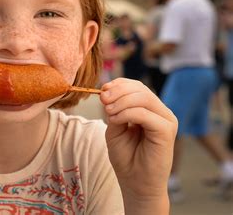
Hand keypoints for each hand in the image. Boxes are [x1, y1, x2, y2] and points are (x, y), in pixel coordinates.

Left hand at [100, 78, 177, 200]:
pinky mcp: (167, 131)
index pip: (136, 86)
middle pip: (140, 89)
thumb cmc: (126, 158)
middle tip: (102, 100)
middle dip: (117, 91)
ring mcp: (166, 120)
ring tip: (108, 113)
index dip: (118, 84)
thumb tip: (106, 91)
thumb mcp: (114, 128)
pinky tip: (115, 121)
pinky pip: (145, 114)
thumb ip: (113, 110)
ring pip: (143, 98)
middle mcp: (161, 112)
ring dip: (120, 102)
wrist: (136, 184)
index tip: (101, 91)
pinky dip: (126, 114)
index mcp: (149, 109)